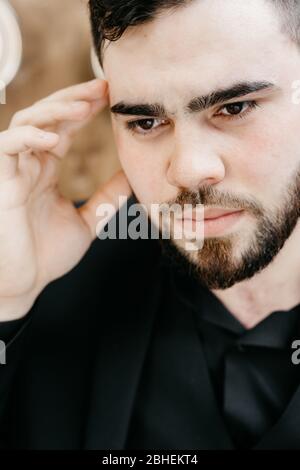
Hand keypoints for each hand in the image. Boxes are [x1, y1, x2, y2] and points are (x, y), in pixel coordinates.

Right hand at [0, 79, 131, 319]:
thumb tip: (132, 177)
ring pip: (26, 123)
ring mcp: (13, 170)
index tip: (112, 95)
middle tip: (103, 88)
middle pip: (46, 115)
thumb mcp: (89, 221)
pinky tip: (55, 137)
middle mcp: (29, 163)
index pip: (64, 126)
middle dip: (73, 97)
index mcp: (46, 169)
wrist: (25, 285)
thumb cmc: (47, 255)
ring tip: (84, 104)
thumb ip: (108, 197)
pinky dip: (28, 137)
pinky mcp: (1, 182)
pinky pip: (7, 147)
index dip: (85, 107)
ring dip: (54, 109)